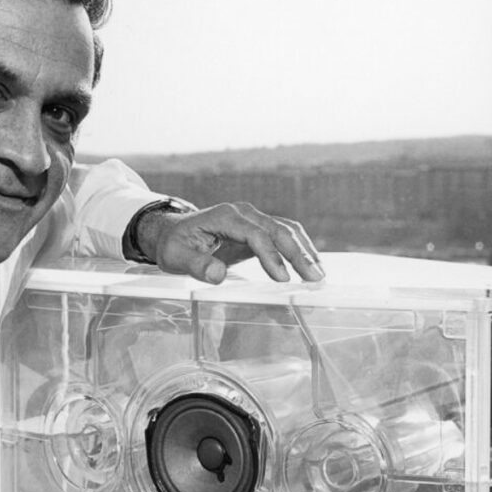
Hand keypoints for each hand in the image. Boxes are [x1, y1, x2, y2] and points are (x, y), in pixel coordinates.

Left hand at [137, 202, 323, 283]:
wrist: (173, 232)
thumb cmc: (174, 245)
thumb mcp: (176, 257)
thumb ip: (196, 265)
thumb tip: (218, 275)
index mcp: (225, 216)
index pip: (254, 234)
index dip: (270, 256)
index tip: (283, 279)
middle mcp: (243, 212)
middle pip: (277, 229)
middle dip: (298, 253)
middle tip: (314, 278)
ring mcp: (252, 218)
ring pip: (286, 230)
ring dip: (304, 250)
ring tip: (318, 275)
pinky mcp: (258, 228)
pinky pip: (283, 235)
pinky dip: (299, 248)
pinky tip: (310, 265)